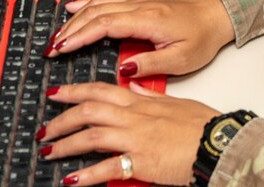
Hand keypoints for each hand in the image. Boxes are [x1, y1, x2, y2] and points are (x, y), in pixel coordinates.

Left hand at [39, 82, 216, 186]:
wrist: (219, 143)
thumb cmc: (203, 125)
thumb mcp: (177, 102)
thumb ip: (151, 95)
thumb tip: (134, 86)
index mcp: (141, 102)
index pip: (100, 90)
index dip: (74, 91)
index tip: (55, 94)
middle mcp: (134, 117)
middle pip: (88, 111)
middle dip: (61, 119)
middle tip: (44, 129)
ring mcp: (135, 139)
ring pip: (90, 136)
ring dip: (65, 144)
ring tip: (48, 152)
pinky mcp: (140, 162)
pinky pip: (106, 168)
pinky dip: (86, 175)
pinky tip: (71, 181)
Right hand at [50, 0, 232, 78]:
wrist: (215, 15)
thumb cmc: (202, 38)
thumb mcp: (181, 60)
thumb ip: (150, 64)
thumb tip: (122, 70)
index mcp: (147, 20)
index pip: (104, 25)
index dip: (79, 37)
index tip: (61, 49)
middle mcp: (139, 7)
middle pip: (95, 13)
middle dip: (70, 30)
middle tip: (51, 48)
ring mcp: (138, 2)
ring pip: (99, 4)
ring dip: (76, 18)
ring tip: (58, 34)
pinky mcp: (139, 3)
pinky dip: (87, 2)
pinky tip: (75, 6)